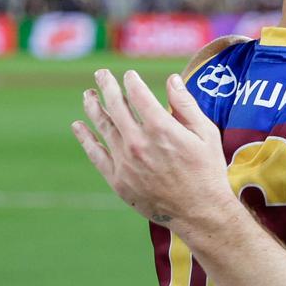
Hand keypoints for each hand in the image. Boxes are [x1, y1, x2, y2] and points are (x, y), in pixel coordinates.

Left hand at [72, 70, 235, 230]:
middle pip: (116, 106)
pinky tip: (79, 127)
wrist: (199, 211)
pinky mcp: (118, 180)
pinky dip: (86, 139)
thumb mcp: (205, 133)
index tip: (129, 75)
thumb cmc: (207, 170)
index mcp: (161, 128)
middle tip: (101, 74)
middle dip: (107, 86)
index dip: (131, 81)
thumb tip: (172, 79)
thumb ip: (186, 104)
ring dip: (94, 108)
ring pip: (103, 127)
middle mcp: (138, 142)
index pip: (138, 94)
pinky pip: (96, 154)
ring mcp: (125, 162)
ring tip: (88, 95)